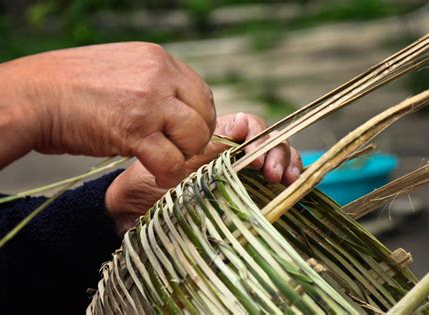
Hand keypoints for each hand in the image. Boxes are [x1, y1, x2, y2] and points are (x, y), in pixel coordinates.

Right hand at [0, 42, 214, 187]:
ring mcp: (150, 101)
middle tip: (178, 151)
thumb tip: (178, 108)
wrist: (33, 96)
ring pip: (195, 138)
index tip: (186, 134)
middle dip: (196, 140)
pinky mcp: (135, 130)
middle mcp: (160, 75)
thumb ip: (154, 83)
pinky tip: (158, 175)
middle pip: (204, 115)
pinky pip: (171, 161)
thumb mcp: (122, 70)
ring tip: (165, 162)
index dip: (199, 119)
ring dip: (183, 156)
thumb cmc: (71, 87)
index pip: (202, 93)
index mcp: (158, 59)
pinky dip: (168, 174)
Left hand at [105, 113, 302, 235]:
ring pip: (278, 155)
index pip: (249, 125)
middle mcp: (235, 153)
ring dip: (286, 162)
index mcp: (216, 139)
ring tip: (282, 178)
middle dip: (275, 150)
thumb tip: (239, 124)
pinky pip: (277, 180)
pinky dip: (291, 175)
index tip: (251, 151)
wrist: (134, 213)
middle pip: (269, 139)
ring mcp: (245, 172)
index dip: (256, 134)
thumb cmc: (146, 183)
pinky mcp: (250, 194)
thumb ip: (203, 145)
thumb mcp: (171, 158)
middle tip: (270, 172)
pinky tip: (293, 184)